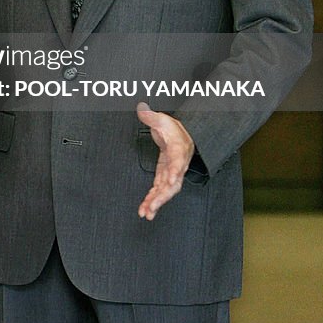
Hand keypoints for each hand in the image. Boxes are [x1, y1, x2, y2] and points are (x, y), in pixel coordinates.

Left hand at [136, 103, 194, 220]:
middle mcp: (178, 165)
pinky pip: (159, 191)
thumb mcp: (162, 119)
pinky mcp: (165, 176)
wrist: (180, 135)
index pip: (178, 161)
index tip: (170, 179)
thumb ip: (151, 116)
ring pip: (166, 191)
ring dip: (156, 203)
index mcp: (179, 149)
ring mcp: (172, 172)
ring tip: (146, 213)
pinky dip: (152, 200)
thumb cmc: (173, 128)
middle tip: (152, 207)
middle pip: (173, 184)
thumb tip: (141, 108)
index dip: (175, 171)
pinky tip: (146, 208)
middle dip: (162, 197)